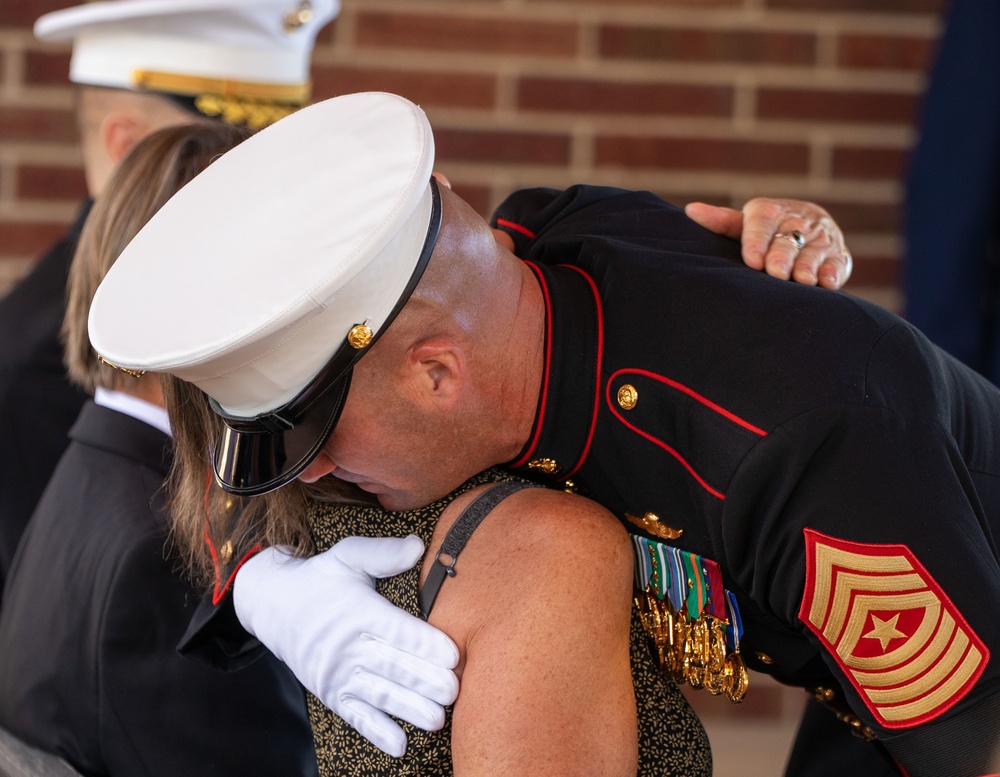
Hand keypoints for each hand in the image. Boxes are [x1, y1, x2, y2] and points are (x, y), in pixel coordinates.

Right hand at [233, 536, 459, 757]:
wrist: (273, 605)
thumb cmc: (321, 579)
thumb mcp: (347, 556)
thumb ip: (382, 553)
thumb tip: (417, 545)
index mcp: (359, 610)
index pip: (395, 629)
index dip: (424, 643)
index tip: (452, 654)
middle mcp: (348, 645)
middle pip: (391, 666)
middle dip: (424, 681)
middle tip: (454, 691)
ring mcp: (338, 672)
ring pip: (378, 694)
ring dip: (408, 709)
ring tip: (437, 718)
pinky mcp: (331, 692)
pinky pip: (355, 716)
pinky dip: (376, 732)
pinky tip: (400, 745)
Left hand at [685, 198, 852, 289]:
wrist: (809, 224)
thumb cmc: (765, 231)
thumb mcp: (745, 224)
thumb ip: (722, 222)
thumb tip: (691, 210)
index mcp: (770, 211)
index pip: (762, 224)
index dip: (757, 242)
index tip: (752, 260)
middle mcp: (797, 221)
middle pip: (789, 239)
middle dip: (783, 256)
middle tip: (776, 272)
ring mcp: (820, 237)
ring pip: (814, 251)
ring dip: (808, 265)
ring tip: (803, 280)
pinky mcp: (838, 254)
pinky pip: (837, 262)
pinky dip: (833, 272)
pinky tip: (828, 282)